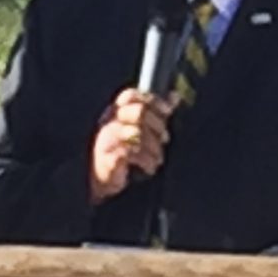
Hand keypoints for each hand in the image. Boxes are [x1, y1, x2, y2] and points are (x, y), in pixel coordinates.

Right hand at [89, 88, 171, 204]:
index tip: (167, 111)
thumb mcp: (140, 129)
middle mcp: (109, 123)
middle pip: (138, 112)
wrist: (102, 180)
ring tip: (158, 158)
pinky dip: (147, 161)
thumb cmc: (123, 152)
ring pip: (138, 133)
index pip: (130, 96)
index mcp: (116, 112)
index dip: (152, 100)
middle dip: (158, 125)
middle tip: (164, 139)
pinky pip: (133, 153)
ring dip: (155, 148)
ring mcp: (107, 140)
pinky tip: (150, 167)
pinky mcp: (109, 158)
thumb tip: (175, 96)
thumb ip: (156, 113)